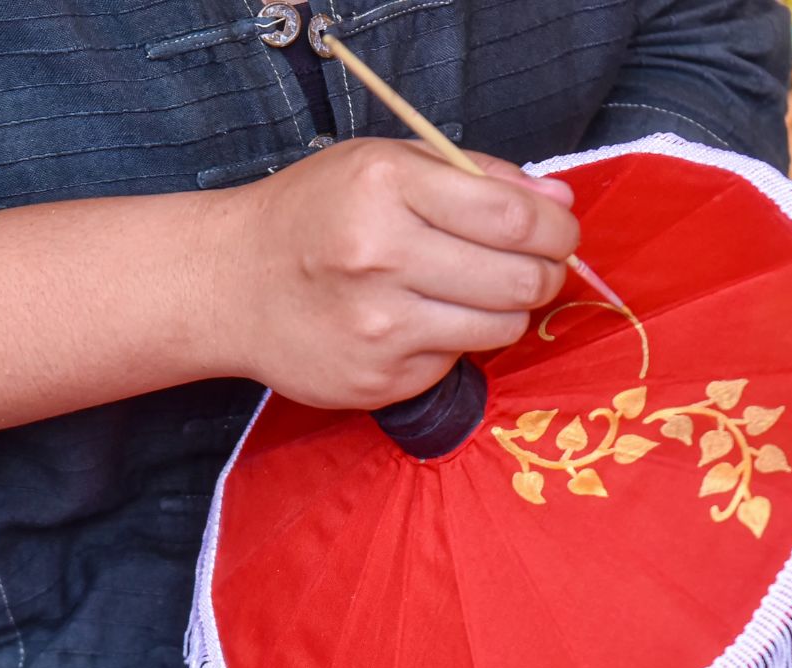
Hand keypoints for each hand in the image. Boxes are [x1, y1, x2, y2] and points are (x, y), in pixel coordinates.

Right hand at [217, 137, 579, 410]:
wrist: (230, 283)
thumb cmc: (314, 214)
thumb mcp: (386, 164)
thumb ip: (477, 176)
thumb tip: (559, 207)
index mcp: (387, 186)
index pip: (514, 220)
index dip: (558, 232)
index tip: (561, 235)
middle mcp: (381, 255)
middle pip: (518, 279)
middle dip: (546, 274)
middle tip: (537, 268)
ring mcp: (378, 325)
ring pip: (499, 328)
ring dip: (508, 311)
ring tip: (479, 292)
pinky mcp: (377, 379)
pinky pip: (455, 360)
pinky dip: (455, 340)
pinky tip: (421, 321)